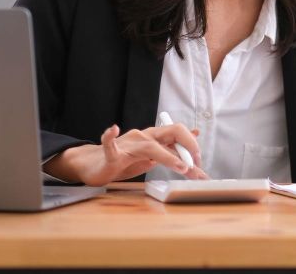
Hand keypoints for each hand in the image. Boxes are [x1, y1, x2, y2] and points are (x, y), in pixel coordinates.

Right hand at [46, 124, 208, 185]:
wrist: (95, 164)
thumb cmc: (124, 161)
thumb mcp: (151, 158)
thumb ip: (171, 150)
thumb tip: (195, 138)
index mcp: (154, 138)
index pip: (178, 135)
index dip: (192, 148)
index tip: (200, 166)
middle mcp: (143, 137)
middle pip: (170, 132)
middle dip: (187, 146)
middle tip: (197, 165)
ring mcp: (127, 144)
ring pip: (148, 145)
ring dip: (167, 156)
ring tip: (181, 167)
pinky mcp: (110, 154)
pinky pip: (109, 144)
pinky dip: (110, 136)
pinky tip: (113, 130)